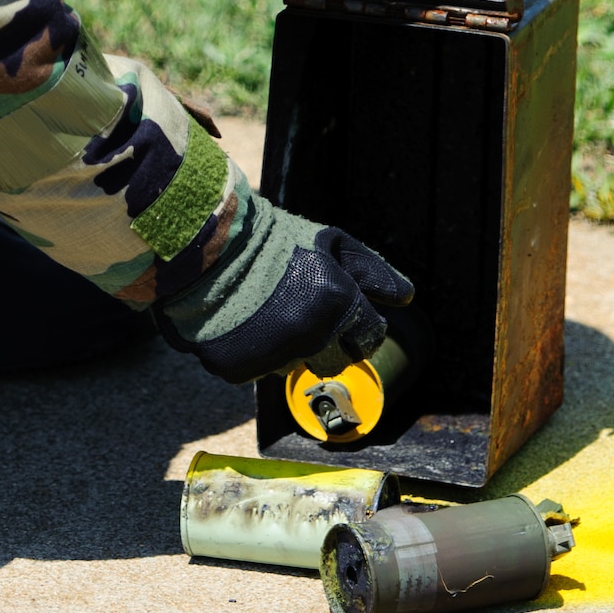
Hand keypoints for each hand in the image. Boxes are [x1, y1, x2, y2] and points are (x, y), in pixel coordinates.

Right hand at [155, 200, 413, 385]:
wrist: (205, 244)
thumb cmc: (273, 240)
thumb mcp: (330, 242)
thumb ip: (373, 271)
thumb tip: (408, 297)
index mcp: (338, 302)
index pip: (370, 336)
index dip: (358, 323)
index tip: (340, 310)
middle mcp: (310, 335)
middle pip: (338, 360)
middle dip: (329, 340)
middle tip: (303, 311)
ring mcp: (274, 356)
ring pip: (297, 366)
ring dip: (291, 347)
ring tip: (269, 312)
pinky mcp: (238, 370)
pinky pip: (259, 372)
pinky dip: (256, 354)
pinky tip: (245, 324)